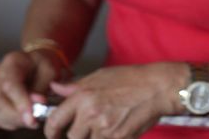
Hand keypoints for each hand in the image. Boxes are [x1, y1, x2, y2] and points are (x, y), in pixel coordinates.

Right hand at [0, 49, 63, 129]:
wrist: (36, 64)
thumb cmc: (44, 66)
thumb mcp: (50, 71)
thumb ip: (41, 88)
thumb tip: (35, 108)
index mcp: (12, 62)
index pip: (10, 84)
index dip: (20, 102)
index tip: (31, 118)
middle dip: (16, 116)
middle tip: (35, 121)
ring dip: (14, 121)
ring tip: (32, 119)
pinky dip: (11, 123)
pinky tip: (23, 118)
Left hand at [42, 62, 185, 138]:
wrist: (157, 88)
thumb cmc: (131, 79)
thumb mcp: (100, 76)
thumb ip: (75, 86)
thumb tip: (55, 89)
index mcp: (83, 96)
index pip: (55, 121)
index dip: (51, 130)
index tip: (53, 133)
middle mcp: (91, 113)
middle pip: (72, 136)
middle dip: (78, 133)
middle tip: (89, 125)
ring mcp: (104, 128)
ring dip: (94, 136)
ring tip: (107, 122)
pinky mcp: (118, 138)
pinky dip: (108, 137)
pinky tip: (117, 126)